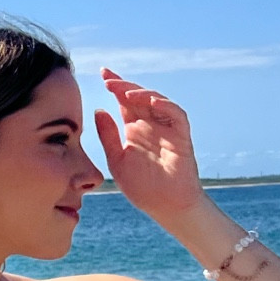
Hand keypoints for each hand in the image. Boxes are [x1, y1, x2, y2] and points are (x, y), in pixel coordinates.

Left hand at [95, 68, 205, 223]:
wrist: (166, 206)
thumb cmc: (142, 187)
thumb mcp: (117, 159)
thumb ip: (108, 136)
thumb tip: (98, 110)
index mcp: (134, 128)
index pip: (124, 101)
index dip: (115, 86)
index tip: (102, 74)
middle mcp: (151, 124)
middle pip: (138, 96)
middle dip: (124, 85)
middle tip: (107, 79)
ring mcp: (167, 128)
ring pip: (156, 101)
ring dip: (141, 93)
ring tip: (125, 92)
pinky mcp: (181, 136)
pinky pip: (176, 114)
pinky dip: (166, 105)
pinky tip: (151, 102)